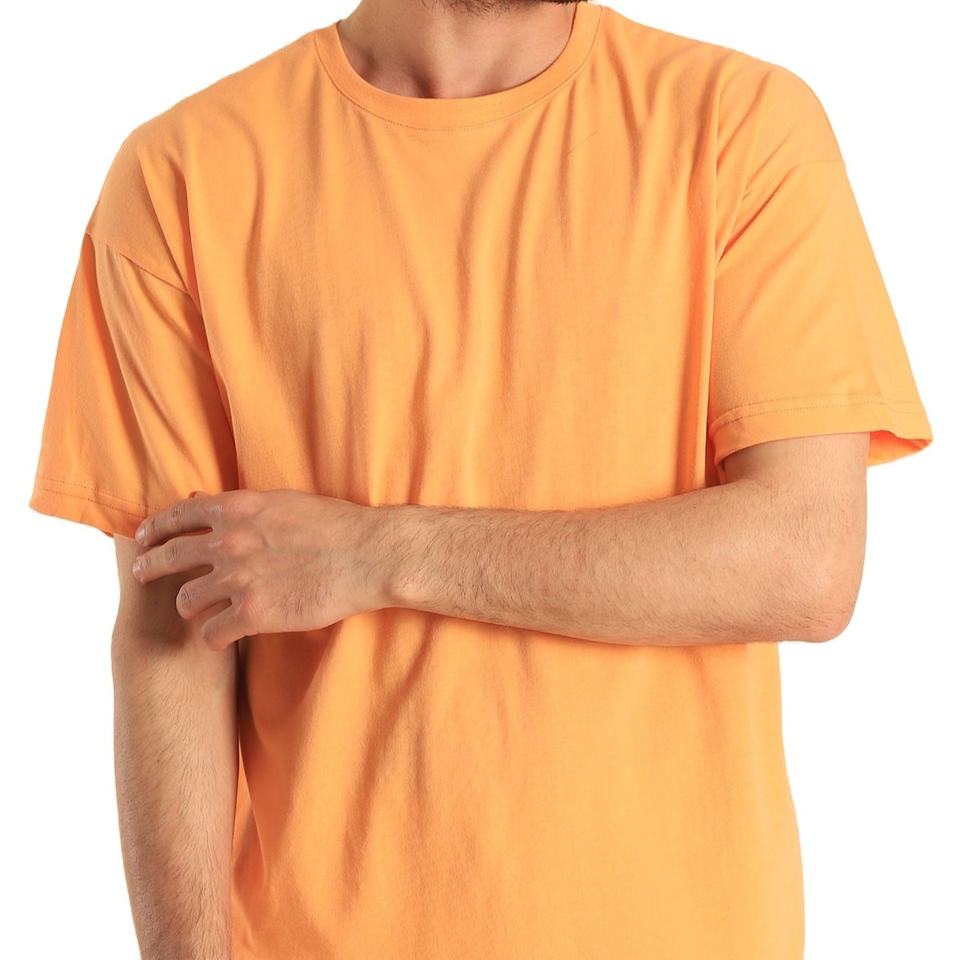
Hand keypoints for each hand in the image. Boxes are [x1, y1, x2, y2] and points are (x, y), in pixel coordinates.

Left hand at [131, 489, 398, 648]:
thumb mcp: (285, 502)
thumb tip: (223, 509)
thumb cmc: (337, 526)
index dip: (155, 528)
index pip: (177, 516)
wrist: (366, 555)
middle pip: (168, 557)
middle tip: (139, 575)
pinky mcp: (253, 614)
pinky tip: (222, 638)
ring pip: (186, 600)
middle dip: (148, 567)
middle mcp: (228, 542)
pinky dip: (213, 637)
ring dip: (189, 607)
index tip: (144, 538)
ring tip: (196, 612)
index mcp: (237, 509)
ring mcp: (238, 579)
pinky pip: (211, 633)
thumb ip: (249, 509)